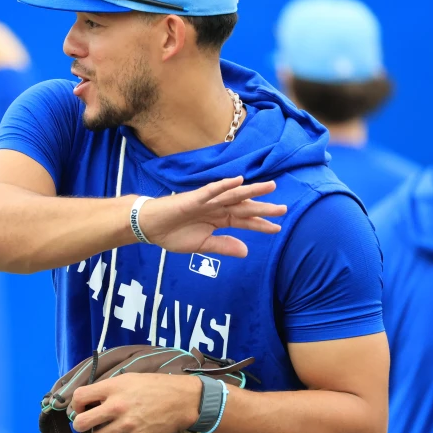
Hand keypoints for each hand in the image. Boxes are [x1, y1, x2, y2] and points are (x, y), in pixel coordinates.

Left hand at [71, 373, 201, 432]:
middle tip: (86, 426)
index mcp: (112, 387)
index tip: (82, 408)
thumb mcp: (129, 378)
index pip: (79, 397)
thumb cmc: (155, 386)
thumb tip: (91, 399)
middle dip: (80, 426)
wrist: (182, 399)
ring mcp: (126, 424)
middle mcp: (116, 406)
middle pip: (81, 422)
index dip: (76, 405)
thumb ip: (109, 388)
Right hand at [136, 177, 286, 257]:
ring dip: (251, 190)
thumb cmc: (173, 234)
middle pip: (244, 206)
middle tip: (283, 209)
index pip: (244, 221)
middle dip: (262, 207)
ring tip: (270, 187)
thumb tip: (246, 251)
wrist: (150, 228)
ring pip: (233, 195)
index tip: (277, 228)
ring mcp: (207, 201)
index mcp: (218, 220)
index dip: (260, 225)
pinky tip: (238, 181)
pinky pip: (212, 190)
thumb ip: (223, 246)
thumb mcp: (202, 246)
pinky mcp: (194, 198)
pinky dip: (224, 185)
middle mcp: (216, 208)